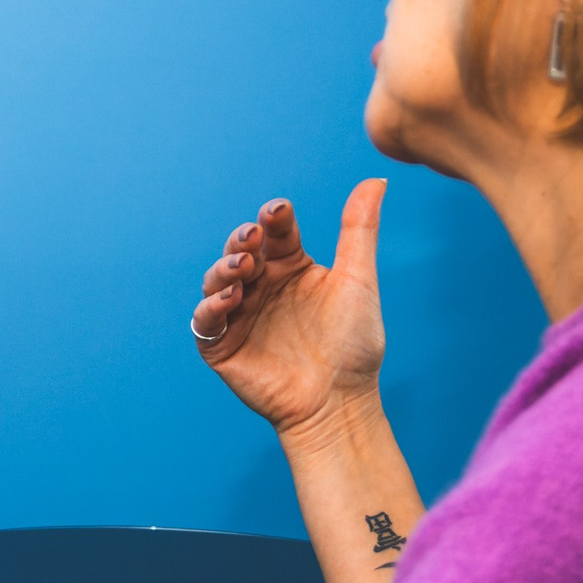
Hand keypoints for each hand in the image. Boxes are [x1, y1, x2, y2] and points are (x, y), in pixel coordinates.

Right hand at [191, 177, 389, 442]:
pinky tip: (228, 300)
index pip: (276, 231)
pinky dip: (210, 308)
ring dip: (224, 268)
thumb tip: (377, 179)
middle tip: (254, 238)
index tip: (280, 210)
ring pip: (217, 279)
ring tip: (242, 267)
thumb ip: (359, 231)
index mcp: (291, 266)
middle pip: (241, 250)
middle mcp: (262, 285)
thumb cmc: (354, 346)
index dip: (274, 217)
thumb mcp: (358, 281)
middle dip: (242, 239)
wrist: (340, 403)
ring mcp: (240, 314)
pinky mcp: (222, 345)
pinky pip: (205, 321)